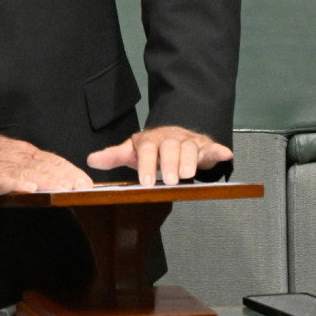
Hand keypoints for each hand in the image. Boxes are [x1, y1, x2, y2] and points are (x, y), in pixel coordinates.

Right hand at [0, 122, 93, 194]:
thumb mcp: (11, 154)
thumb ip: (31, 164)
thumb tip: (55, 175)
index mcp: (25, 152)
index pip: (53, 160)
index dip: (71, 170)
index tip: (88, 182)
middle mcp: (17, 157)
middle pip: (45, 167)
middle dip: (65, 177)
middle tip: (83, 187)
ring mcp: (2, 167)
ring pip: (29, 173)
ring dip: (48, 181)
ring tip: (64, 188)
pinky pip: (3, 181)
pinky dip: (17, 184)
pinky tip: (29, 189)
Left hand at [86, 125, 231, 184]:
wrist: (172, 134)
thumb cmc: (151, 147)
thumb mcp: (131, 151)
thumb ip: (113, 156)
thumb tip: (90, 160)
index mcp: (151, 140)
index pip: (148, 151)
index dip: (147, 165)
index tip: (146, 181)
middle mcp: (171, 139)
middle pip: (171, 148)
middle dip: (171, 163)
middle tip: (172, 180)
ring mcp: (189, 141)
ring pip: (191, 148)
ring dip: (191, 160)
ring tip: (188, 174)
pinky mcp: (206, 147)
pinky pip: (214, 148)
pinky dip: (220, 151)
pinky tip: (225, 154)